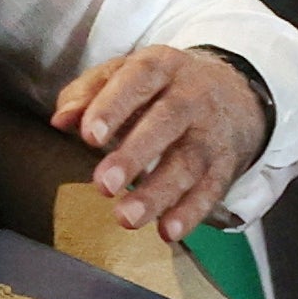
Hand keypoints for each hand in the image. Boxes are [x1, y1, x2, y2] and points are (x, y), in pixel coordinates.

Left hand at [52, 46, 270, 238]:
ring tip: (127, 217)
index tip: (89, 136)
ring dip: (158, 193)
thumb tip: (61, 120)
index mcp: (163, 67)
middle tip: (104, 185)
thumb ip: (89, 92)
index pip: (138, 80)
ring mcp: (212, 132)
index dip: (113, 107)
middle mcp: (192, 96)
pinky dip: (190, 213)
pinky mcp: (226, 164)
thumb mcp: (128, 73)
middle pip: (166, 122)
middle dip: (135, 155)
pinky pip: (211, 190)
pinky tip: (167, 231)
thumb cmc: (165, 87)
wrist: (236, 92)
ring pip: (189, 162)